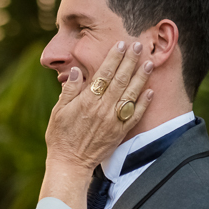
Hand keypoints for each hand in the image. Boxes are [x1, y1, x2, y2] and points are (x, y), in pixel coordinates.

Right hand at [41, 41, 154, 208]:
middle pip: (120, 79)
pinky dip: (144, 103)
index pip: (104, 74)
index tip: (121, 44)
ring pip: (131, 94)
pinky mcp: (120, 132)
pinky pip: (135, 115)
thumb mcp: (58, 112)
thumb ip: (69, 90)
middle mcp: (103, 109)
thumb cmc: (60, 137)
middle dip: (130, 61)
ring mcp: (114, 121)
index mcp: (87, 101)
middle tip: (138, 45)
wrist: (70, 164)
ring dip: (141, 77)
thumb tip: (77, 70)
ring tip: (149, 62)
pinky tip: (150, 91)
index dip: (114, 57)